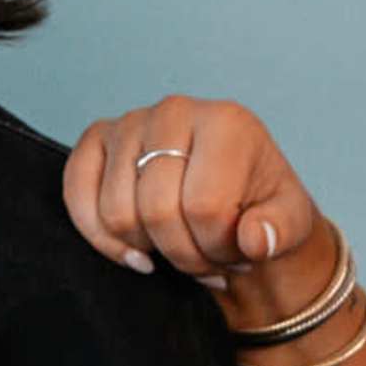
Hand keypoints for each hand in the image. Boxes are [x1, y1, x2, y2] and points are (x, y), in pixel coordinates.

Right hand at [59, 97, 326, 315]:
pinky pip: (77, 193)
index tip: (236, 251)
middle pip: (156, 211)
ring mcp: (131, 122)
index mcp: (226, 122)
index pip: (204, 205)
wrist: (233, 198)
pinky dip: (101, 236)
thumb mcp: (289, 223)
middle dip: (183, 253)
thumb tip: (254, 238)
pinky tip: (135, 251)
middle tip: (207, 255)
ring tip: (179, 245)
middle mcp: (175, 110)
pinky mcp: (98, 140)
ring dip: (148, 249)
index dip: (216, 246)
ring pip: (117, 213)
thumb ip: (280, 231)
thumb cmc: (258, 206)